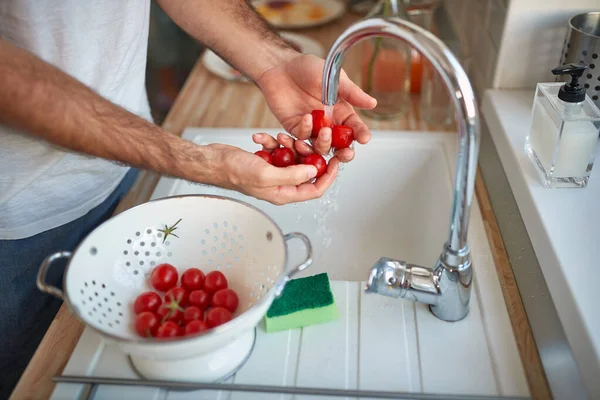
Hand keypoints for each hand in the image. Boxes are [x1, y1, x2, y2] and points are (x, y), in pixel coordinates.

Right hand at [206, 141, 338, 204]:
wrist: (213, 161)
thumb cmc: (233, 171)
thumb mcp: (265, 174)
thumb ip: (291, 175)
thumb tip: (313, 173)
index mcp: (283, 193)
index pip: (315, 190)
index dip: (328, 177)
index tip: (335, 162)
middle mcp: (281, 185)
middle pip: (306, 172)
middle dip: (308, 155)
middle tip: (307, 141)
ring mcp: (274, 173)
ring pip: (293, 157)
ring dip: (288, 145)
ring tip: (279, 138)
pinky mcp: (267, 162)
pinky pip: (278, 151)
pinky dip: (273, 143)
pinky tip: (262, 138)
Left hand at [256, 53, 376, 161]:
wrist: (280, 66)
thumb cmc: (308, 68)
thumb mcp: (333, 78)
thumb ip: (352, 93)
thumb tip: (373, 103)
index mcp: (341, 111)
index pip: (355, 128)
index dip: (361, 134)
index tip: (364, 139)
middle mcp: (328, 123)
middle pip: (339, 144)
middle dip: (344, 152)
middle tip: (346, 153)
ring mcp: (312, 128)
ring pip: (321, 146)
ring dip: (324, 143)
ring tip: (324, 132)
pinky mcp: (295, 128)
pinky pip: (302, 137)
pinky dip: (305, 130)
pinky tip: (306, 117)